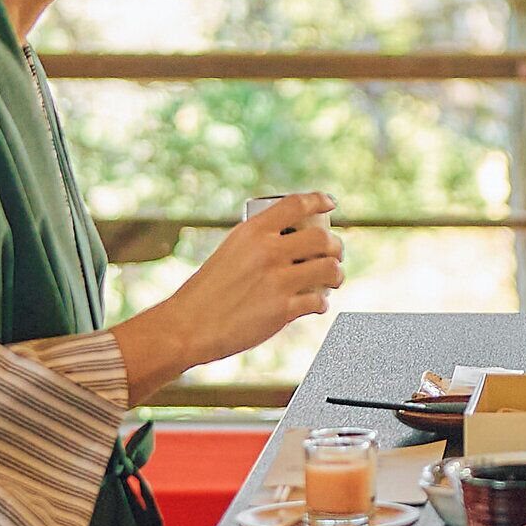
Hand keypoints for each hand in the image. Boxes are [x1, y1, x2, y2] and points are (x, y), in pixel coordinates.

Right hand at [113, 192, 342, 394]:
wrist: (188, 326)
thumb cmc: (207, 290)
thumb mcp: (230, 251)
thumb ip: (259, 243)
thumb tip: (294, 241)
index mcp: (252, 231)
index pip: (297, 204)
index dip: (319, 200)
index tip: (330, 204)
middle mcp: (268, 251)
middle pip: (322, 239)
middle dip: (336, 246)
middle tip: (335, 253)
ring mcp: (277, 281)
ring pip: (329, 269)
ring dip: (336, 275)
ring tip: (333, 279)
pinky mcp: (282, 310)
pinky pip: (318, 301)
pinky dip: (321, 303)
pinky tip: (316, 305)